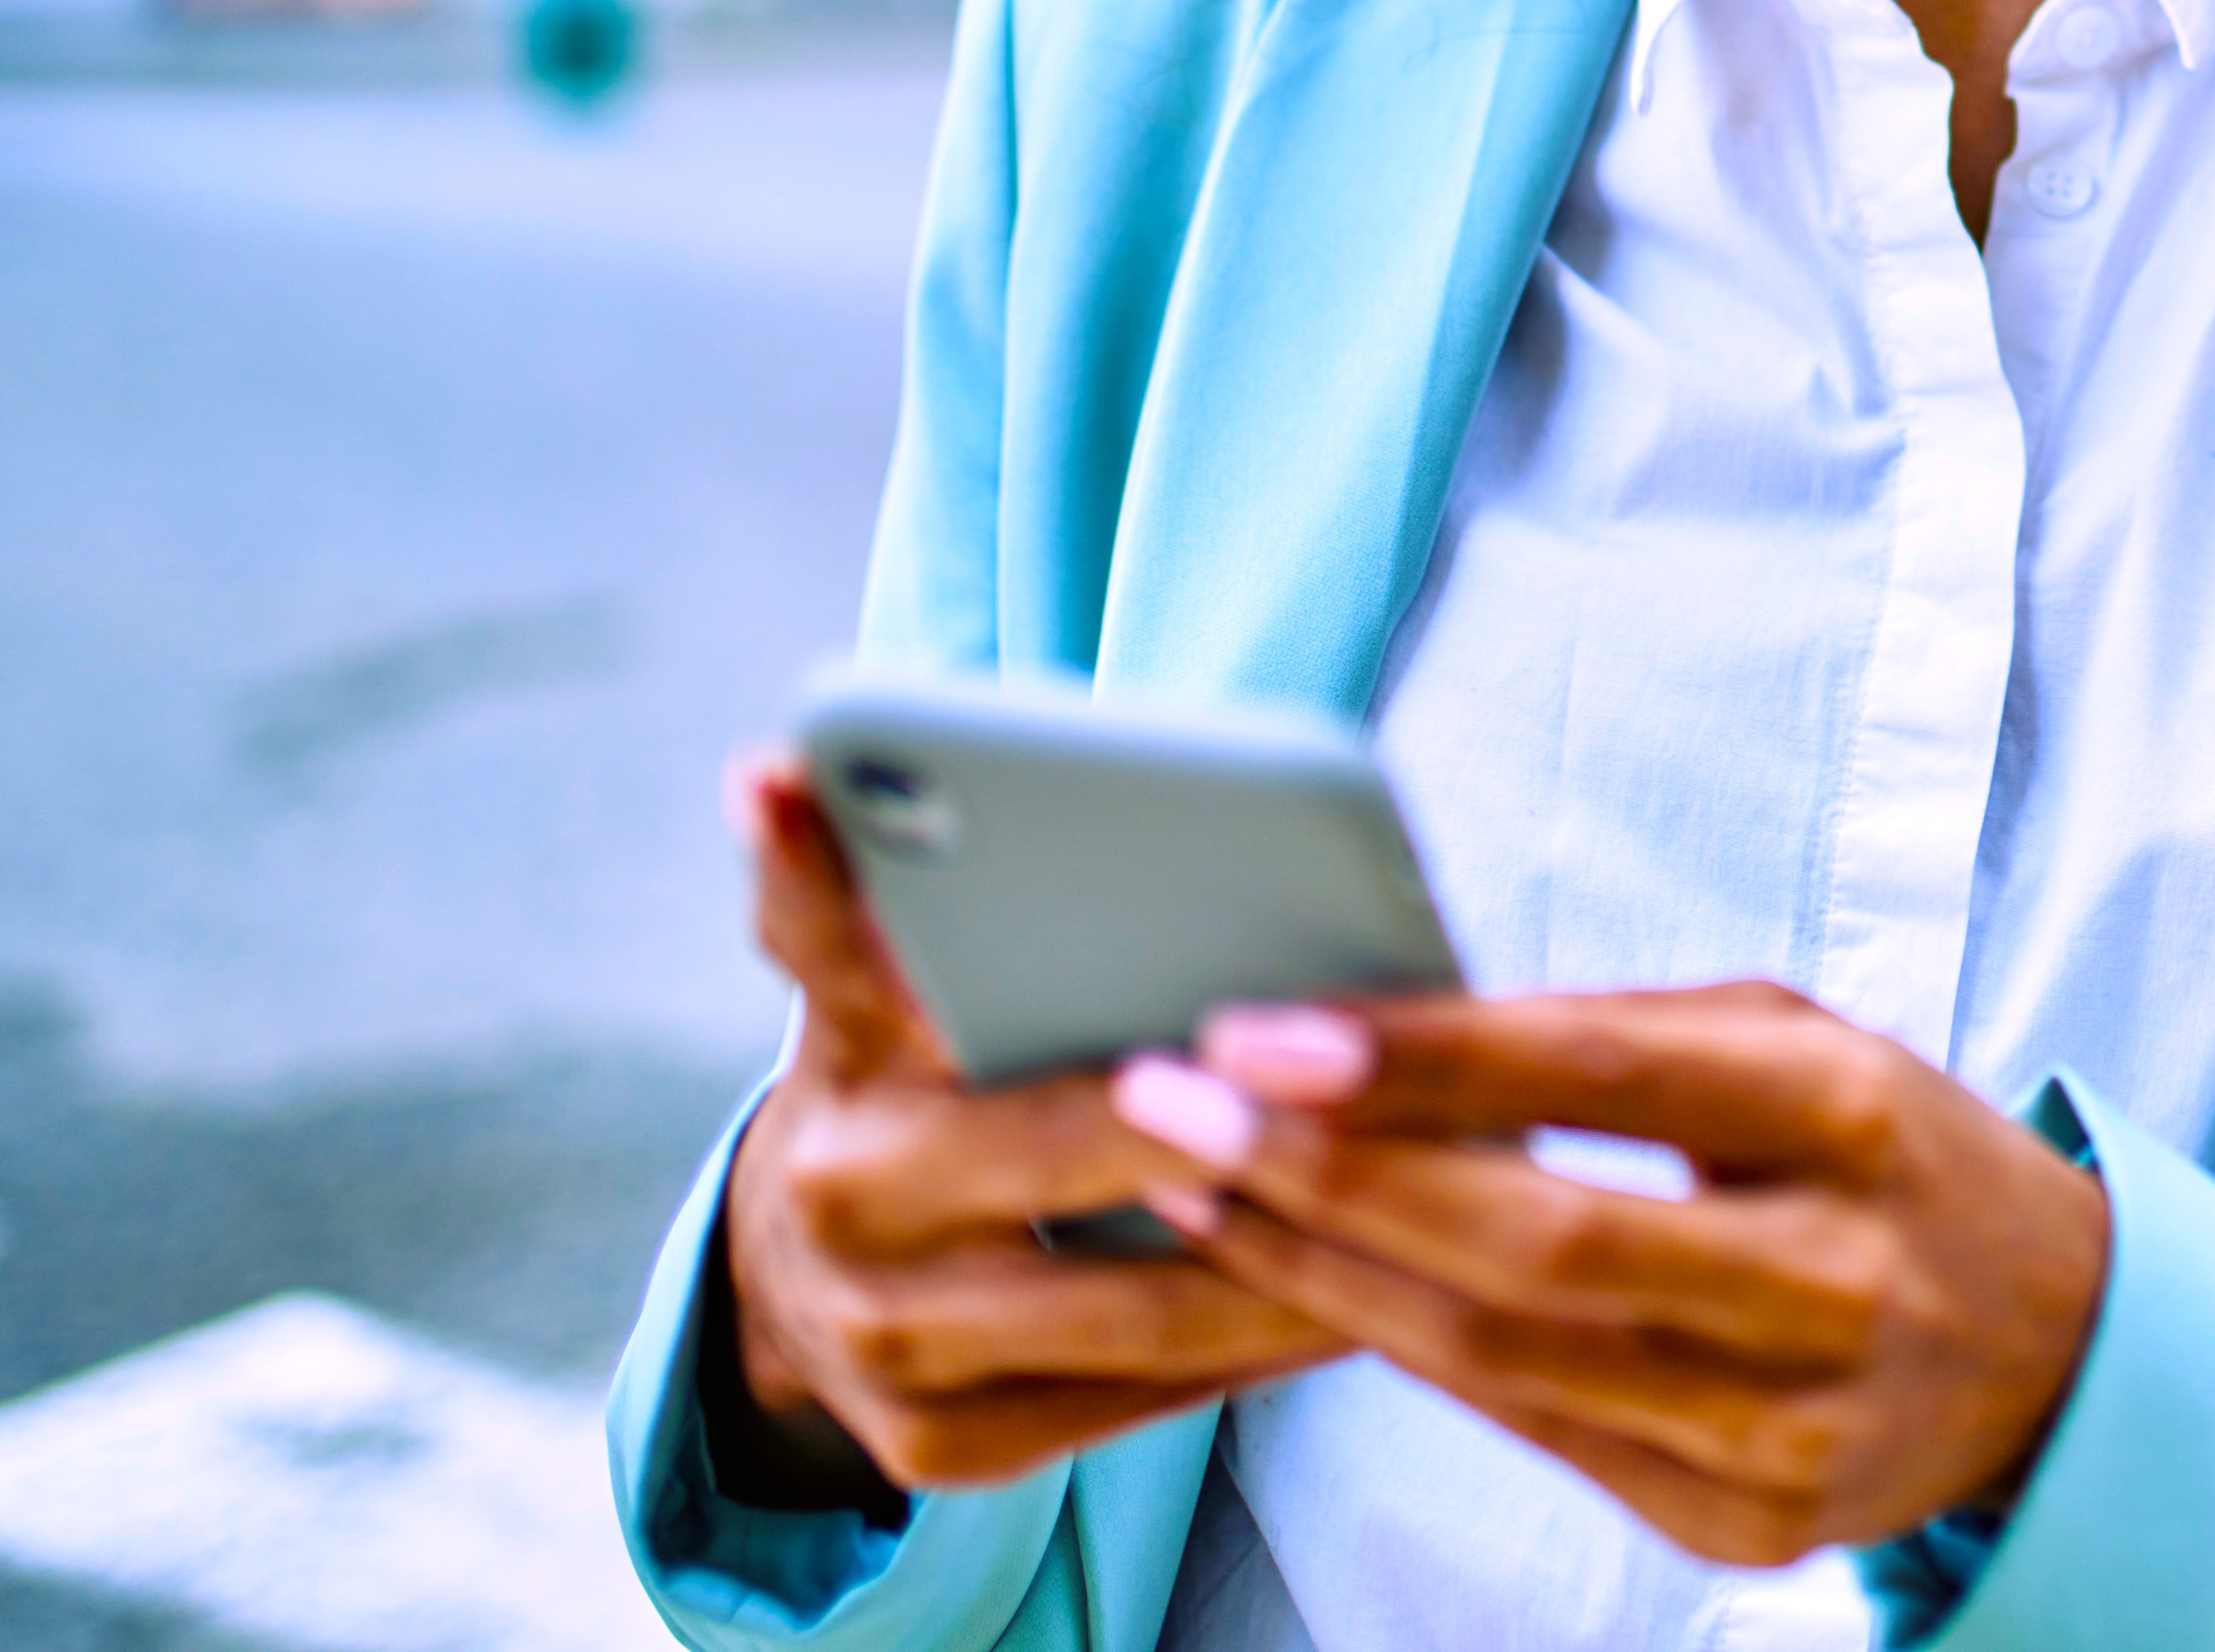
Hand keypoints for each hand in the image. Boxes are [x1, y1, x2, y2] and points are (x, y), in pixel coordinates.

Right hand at [707, 754, 1346, 1501]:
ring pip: (1138, 1307)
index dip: (961, 948)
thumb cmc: (902, 1080)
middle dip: (1232, 1131)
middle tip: (1378, 1097)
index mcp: (840, 1056)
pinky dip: (1262, 1350)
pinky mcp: (948, 1448)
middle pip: (1072, 1157)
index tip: (1125, 979)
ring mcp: (892, 1347)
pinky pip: (1144, 1400)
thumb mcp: (871, 976)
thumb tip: (774, 766)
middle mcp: (843, 1205)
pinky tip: (1374, 1300)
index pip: (856, 962)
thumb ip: (849, 883)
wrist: (800, 1280)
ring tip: (1440, 1200)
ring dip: (1299, 1261)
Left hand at [1108, 985, 2109, 1567]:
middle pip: (1535, 1242)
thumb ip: (1611, 1036)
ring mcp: (1796, 1423)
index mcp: (1851, 1115)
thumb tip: (1382, 1033)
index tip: (1260, 1029)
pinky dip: (1411, 1359)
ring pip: (1509, 1358)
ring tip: (1202, 1190)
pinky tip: (1314, 1290)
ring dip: (1328, 1276)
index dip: (1420, 1060)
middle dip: (1329, 1177)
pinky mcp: (1755, 1524)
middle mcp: (1834, 1276)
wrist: (2057, 1345)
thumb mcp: (1794, 1044)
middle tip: (1173, 1110)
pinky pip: (1539, 1435)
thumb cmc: (1887, 1155)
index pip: (1603, 1080)